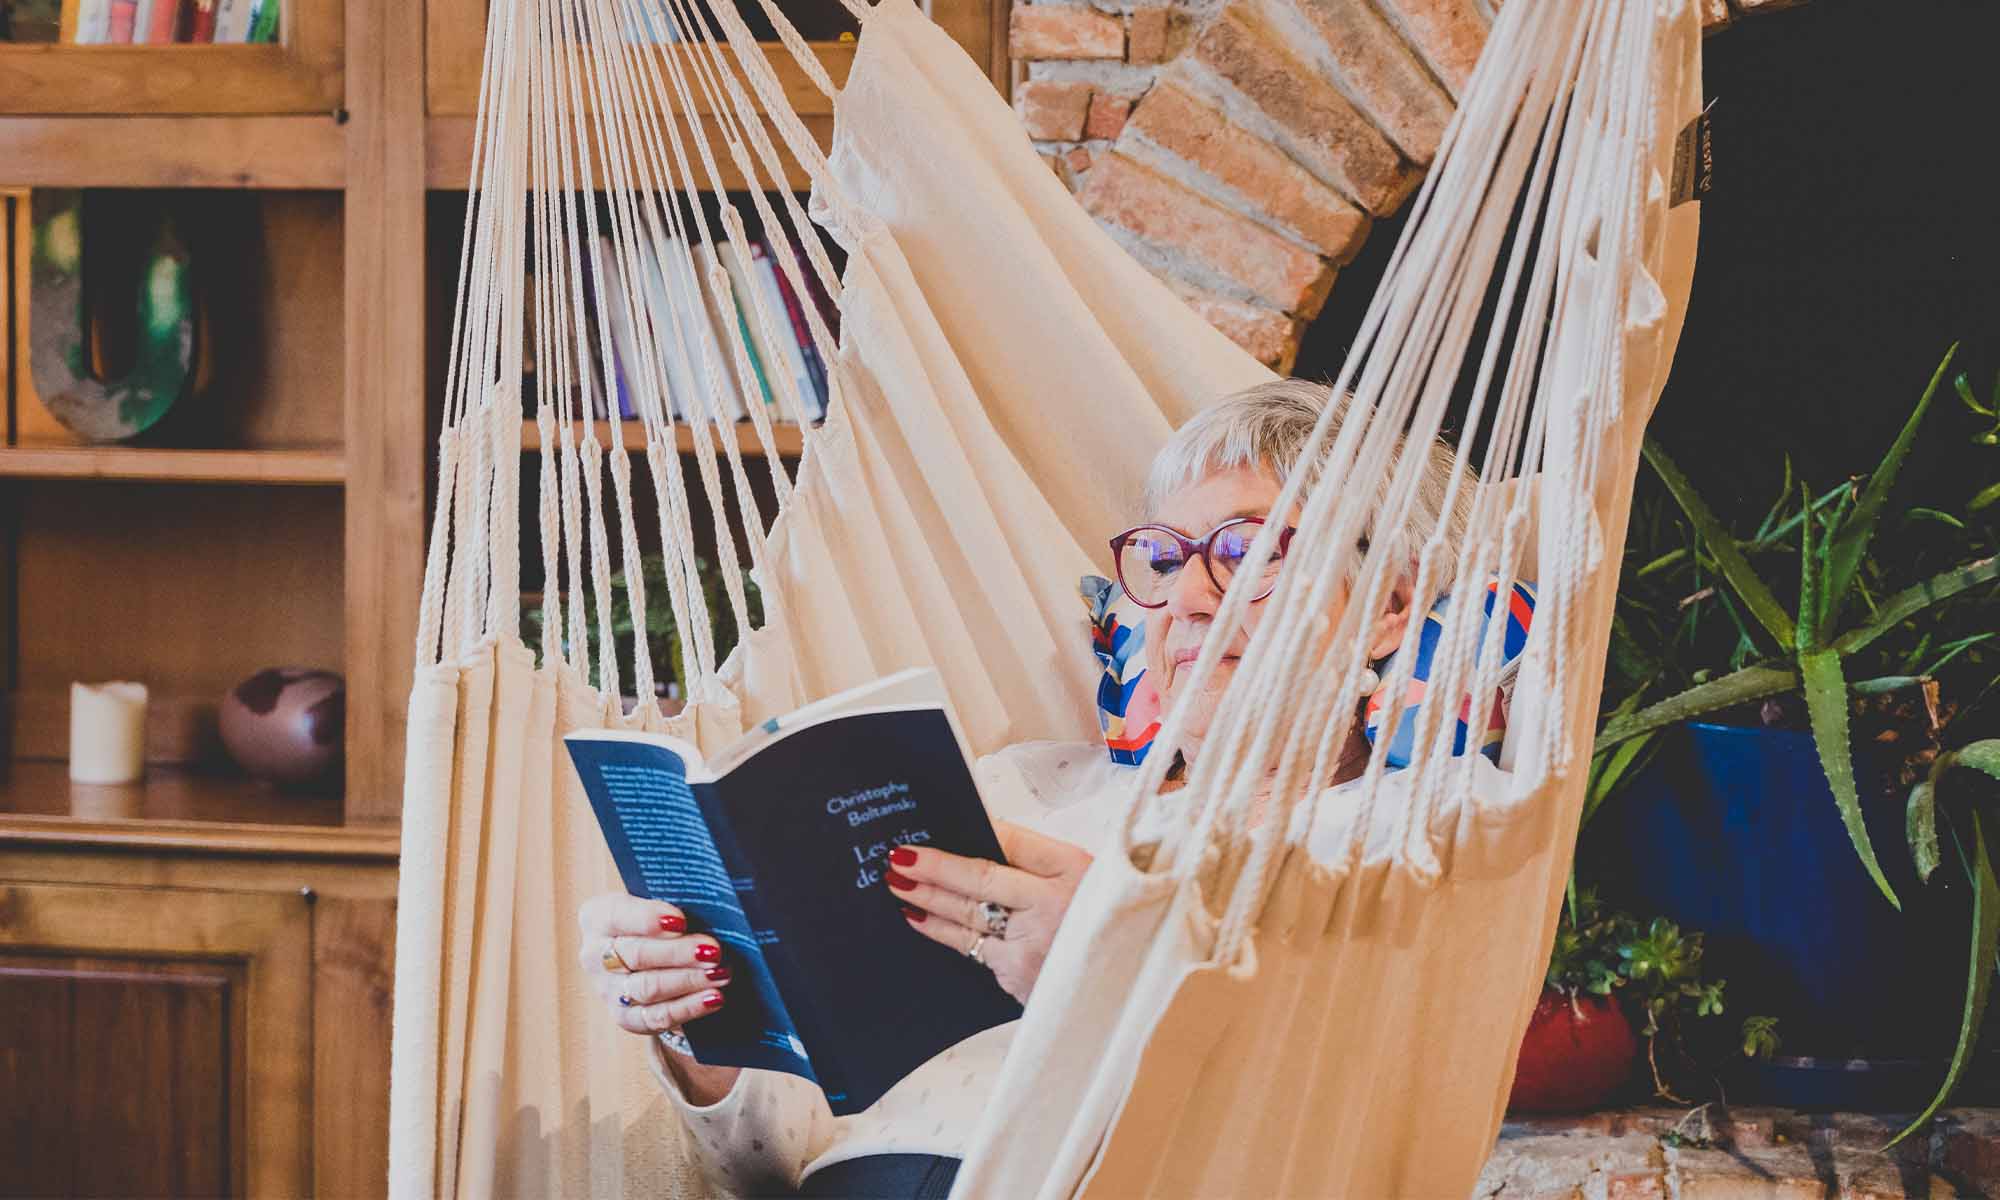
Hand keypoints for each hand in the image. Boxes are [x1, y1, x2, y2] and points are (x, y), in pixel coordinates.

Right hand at [577, 892, 739, 1103]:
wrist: (648, 953)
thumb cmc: (658, 920)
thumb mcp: (658, 902)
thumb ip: (676, 900)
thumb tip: (714, 907)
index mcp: (597, 917)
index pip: (618, 915)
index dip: (648, 918)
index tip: (681, 921)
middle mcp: (595, 955)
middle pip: (636, 954)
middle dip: (678, 953)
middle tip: (713, 950)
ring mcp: (608, 990)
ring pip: (648, 988)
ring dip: (689, 981)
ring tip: (721, 973)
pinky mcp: (626, 1018)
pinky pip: (657, 1017)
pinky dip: (689, 1007)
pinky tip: (714, 998)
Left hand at [887, 823, 1092, 1003]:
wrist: (1124, 984)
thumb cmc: (1104, 924)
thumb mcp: (1086, 879)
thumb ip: (1039, 859)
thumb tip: (986, 834)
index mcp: (1074, 870)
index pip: (1014, 841)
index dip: (975, 829)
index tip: (944, 821)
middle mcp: (1052, 904)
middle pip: (981, 878)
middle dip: (935, 867)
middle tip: (899, 856)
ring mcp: (1033, 943)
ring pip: (967, 915)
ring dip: (928, 898)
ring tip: (899, 883)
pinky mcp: (1018, 974)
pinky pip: (972, 948)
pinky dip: (943, 932)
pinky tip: (920, 919)